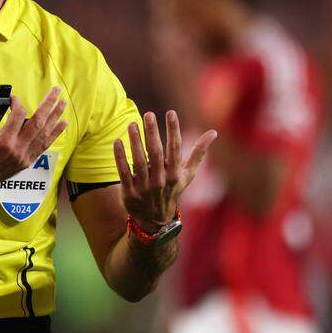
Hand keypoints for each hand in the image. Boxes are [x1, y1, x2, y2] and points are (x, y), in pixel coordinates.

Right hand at [0, 87, 67, 192]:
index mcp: (4, 142)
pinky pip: (44, 145)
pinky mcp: (27, 161)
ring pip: (45, 134)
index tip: (11, 98)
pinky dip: (54, 134)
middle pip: (39, 122)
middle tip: (56, 91)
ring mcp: (24, 157)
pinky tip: (62, 124)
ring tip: (63, 104)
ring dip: (55, 117)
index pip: (19, 115)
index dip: (17, 102)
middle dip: (48, 105)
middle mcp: (18, 150)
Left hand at [114, 111, 214, 230]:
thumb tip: (213, 132)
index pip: (175, 148)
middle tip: (148, 114)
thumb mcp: (187, 174)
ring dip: (135, 142)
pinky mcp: (129, 193)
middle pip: (156, 153)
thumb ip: (198, 153)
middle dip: (152, 133)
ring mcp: (144, 188)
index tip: (170, 113)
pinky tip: (117, 141)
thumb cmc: (172, 190)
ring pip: (139, 162)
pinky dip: (120, 157)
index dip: (173, 130)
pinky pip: (123, 173)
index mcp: (175, 174)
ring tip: (132, 124)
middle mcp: (161, 181)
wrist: (155, 220)